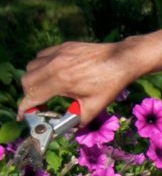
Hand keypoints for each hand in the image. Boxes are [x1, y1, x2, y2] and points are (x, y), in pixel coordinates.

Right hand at [18, 40, 134, 124]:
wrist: (124, 60)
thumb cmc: (111, 83)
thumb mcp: (94, 107)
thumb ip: (76, 121)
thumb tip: (65, 129)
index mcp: (61, 80)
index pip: (31, 95)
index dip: (25, 108)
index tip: (24, 116)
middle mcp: (56, 64)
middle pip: (26, 81)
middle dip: (29, 95)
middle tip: (39, 103)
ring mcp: (59, 53)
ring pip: (31, 66)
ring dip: (33, 79)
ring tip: (46, 89)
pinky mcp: (64, 46)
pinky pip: (42, 56)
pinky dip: (41, 66)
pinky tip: (54, 74)